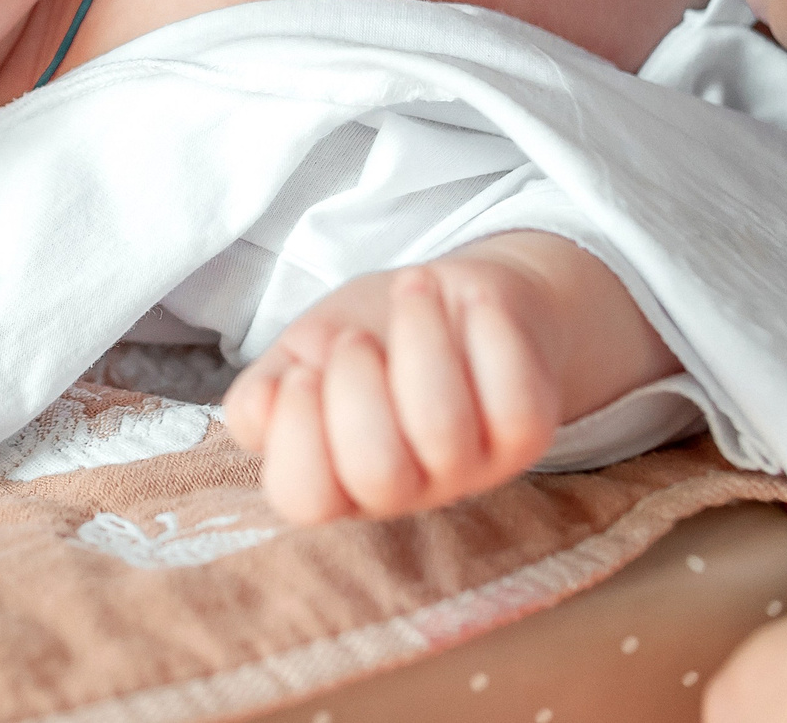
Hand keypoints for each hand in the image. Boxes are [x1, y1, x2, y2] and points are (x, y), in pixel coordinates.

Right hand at [224, 232, 669, 523]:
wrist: (459, 300)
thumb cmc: (371, 335)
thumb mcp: (302, 352)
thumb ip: (264, 391)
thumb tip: (260, 410)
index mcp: (335, 477)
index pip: (304, 498)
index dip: (297, 435)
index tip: (301, 372)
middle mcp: (405, 489)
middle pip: (378, 477)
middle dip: (356, 389)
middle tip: (356, 336)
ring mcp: (470, 468)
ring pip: (444, 433)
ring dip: (420, 341)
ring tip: (413, 287)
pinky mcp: (526, 435)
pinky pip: (512, 402)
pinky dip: (488, 337)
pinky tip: (469, 302)